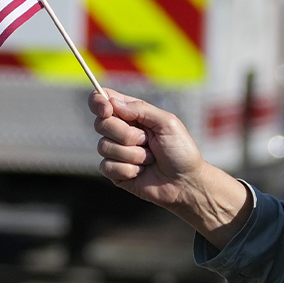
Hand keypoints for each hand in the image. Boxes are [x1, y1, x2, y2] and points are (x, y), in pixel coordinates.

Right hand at [90, 89, 250, 245]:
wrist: (185, 182)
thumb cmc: (180, 150)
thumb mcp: (167, 123)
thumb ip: (141, 109)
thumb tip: (113, 103)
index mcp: (132, 114)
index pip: (102, 100)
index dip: (98, 102)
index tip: (107, 109)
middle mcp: (120, 130)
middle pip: (101, 124)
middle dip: (126, 134)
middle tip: (147, 140)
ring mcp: (116, 151)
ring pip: (104, 146)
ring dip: (133, 154)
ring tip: (150, 158)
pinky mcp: (114, 172)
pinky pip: (107, 166)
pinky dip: (128, 169)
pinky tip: (141, 172)